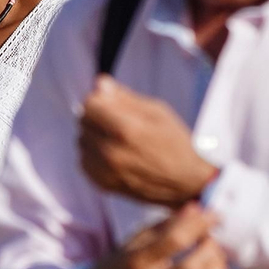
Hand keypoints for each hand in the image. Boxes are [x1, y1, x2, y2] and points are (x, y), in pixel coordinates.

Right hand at [78, 203, 227, 268]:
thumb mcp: (138, 238)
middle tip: (211, 238)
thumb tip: (198, 209)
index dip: (199, 225)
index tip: (213, 215)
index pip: (174, 241)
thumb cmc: (125, 262)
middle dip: (210, 250)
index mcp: (137, 262)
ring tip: (215, 254)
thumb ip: (168, 224)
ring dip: (217, 268)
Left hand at [80, 76, 216, 206]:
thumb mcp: (158, 112)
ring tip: (118, 142)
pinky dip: (94, 156)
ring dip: (94, 137)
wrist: (187, 184)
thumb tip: (100, 83)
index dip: (101, 101)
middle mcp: (111, 152)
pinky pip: (83, 161)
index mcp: (126, 130)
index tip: (112, 105)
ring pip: (81, 141)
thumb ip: (125, 97)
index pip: (90, 104)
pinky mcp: (103, 185)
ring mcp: (105, 172)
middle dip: (97, 117)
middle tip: (119, 123)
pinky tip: (114, 156)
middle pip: (83, 122)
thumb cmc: (176, 143)